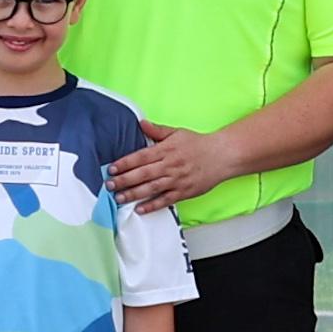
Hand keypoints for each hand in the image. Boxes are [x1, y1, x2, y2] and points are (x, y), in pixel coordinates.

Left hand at [108, 127, 233, 214]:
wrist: (223, 156)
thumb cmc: (198, 144)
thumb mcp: (177, 133)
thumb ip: (157, 130)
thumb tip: (141, 123)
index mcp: (166, 150)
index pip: (141, 157)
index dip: (125, 163)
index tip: (112, 168)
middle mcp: (170, 166)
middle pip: (143, 174)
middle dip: (124, 180)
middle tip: (109, 185)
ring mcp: (177, 180)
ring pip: (152, 188)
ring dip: (134, 194)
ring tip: (119, 198)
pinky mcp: (185, 192)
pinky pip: (166, 200)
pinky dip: (152, 205)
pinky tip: (139, 209)